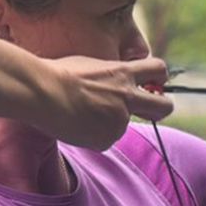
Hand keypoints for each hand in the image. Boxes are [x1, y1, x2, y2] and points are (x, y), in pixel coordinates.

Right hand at [43, 56, 173, 148]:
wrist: (41, 93)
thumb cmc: (58, 74)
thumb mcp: (91, 65)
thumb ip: (111, 75)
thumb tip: (117, 80)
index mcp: (123, 73)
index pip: (158, 69)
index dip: (158, 78)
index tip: (152, 83)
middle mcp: (127, 97)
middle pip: (164, 106)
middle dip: (162, 108)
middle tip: (151, 110)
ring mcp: (119, 120)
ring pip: (122, 126)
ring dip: (108, 123)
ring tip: (80, 112)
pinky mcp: (107, 139)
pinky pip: (104, 140)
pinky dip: (93, 136)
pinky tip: (75, 124)